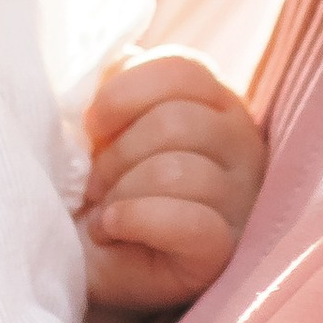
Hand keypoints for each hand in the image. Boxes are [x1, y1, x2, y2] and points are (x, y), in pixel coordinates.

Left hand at [78, 52, 267, 322]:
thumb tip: (112, 61)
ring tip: (102, 211)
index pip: (183, 70)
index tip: (91, 126)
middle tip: (91, 182)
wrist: (81, 261)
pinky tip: (111, 229)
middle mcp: (240, 144)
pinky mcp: (222, 251)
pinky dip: (135, 220)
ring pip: (178, 171)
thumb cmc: (94, 184)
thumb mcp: (101, 124)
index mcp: (214, 102)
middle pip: (177, 122)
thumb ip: (111, 83)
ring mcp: (239, 200)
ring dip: (120, 191)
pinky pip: (189, 222)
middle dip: (115, 153)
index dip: (124, 94)